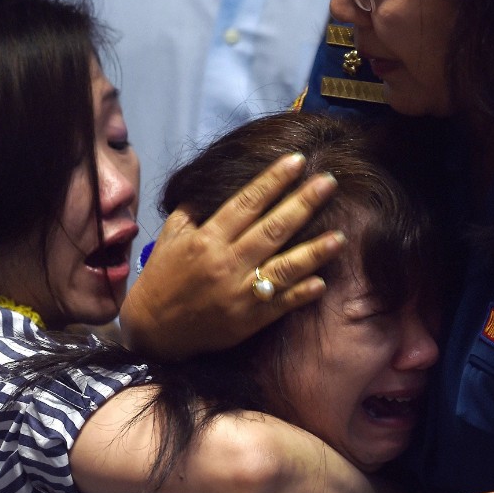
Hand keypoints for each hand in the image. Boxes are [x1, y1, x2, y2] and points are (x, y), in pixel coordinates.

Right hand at [119, 153, 344, 357]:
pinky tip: (322, 282)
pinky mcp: (248, 319)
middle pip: (273, 229)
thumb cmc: (163, 279)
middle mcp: (226, 262)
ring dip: (314, 251)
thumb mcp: (170, 238)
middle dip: (303, 203)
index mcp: (207, 238)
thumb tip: (214, 184)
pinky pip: (280, 304)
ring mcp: (239, 292)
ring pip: (284, 267)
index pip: (246, 202)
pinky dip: (301, 293)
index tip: (297, 161)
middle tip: (329, 182)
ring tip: (340, 237)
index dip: (273, 180)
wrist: (153, 331)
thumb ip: (193, 211)